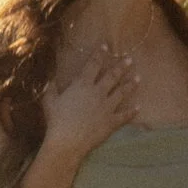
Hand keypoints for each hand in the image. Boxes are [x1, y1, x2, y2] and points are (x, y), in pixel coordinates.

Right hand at [42, 43, 140, 165]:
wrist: (67, 141)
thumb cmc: (56, 120)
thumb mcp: (49, 100)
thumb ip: (50, 87)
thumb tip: (50, 77)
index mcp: (82, 85)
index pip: (93, 65)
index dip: (100, 54)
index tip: (106, 46)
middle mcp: (98, 93)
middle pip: (112, 76)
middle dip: (121, 66)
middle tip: (130, 59)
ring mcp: (107, 107)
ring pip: (122, 93)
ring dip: (130, 85)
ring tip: (138, 78)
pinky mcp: (112, 122)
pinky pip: (124, 115)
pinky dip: (132, 111)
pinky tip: (138, 107)